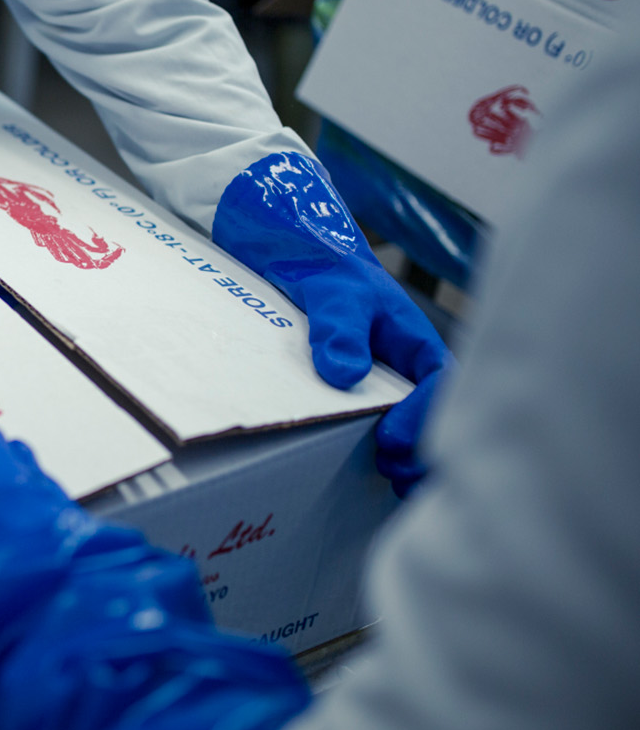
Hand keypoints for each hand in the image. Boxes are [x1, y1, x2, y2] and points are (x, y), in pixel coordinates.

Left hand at [213, 151, 452, 496]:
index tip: (392, 441)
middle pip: (436, 417)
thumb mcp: (330, 291)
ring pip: (414, 426)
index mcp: (415, 341)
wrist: (286, 249)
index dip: (424, 418)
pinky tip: (373, 471)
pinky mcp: (359, 390)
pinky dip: (383, 449)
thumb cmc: (320, 264)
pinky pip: (378, 424)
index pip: (442, 386)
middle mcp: (407, 366)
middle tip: (396, 474)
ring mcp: (384, 380)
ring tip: (391, 479)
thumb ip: (337, 328)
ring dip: (412, 456)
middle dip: (426, 450)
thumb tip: (344, 373)